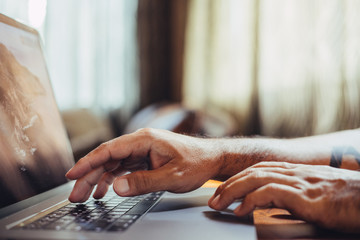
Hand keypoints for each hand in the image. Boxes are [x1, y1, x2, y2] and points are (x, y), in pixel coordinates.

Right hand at [66, 128, 220, 202]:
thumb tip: (117, 188)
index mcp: (145, 140)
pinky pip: (123, 169)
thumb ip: (144, 182)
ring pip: (113, 164)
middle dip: (89, 176)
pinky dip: (112, 180)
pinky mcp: (145, 159)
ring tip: (84, 196)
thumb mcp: (172, 176)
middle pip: (107, 158)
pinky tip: (104, 191)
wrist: (212, 159)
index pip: (109, 150)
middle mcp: (140, 142)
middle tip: (75, 194)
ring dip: (98, 179)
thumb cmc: (196, 162)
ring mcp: (142, 151)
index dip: (88, 162)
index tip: (72, 174)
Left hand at [208, 162, 359, 232]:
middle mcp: (294, 172)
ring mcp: (298, 182)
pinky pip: (268, 194)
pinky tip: (239, 211)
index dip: (239, 177)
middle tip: (213, 198)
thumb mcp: (318, 192)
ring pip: (255, 179)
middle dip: (228, 184)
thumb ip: (298, 193)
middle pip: (252, 172)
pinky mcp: (302, 196)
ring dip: (232, 191)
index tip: (224, 188)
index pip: (260, 169)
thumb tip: (279, 203)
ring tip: (218, 204)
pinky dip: (249, 201)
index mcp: (296, 171)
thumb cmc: (349, 199)